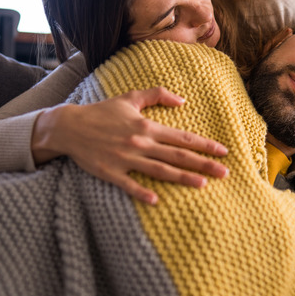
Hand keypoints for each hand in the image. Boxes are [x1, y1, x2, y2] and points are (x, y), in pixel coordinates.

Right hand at [31, 87, 228, 203]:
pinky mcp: (110, 172)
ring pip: (160, 171)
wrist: (69, 126)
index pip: (182, 138)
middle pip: (178, 156)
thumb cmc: (102, 112)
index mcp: (147, 127)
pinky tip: (156, 201)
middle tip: (225, 172)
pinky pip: (129, 185)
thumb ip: (157, 95)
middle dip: (203, 164)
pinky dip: (142, 193)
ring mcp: (125, 159)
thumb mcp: (130, 97)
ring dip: (182, 178)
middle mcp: (140, 143)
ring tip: (203, 184)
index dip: (205, 145)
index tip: (223, 151)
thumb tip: (182, 101)